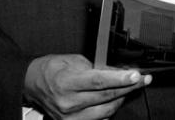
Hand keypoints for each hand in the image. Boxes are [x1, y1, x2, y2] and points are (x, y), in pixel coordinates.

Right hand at [23, 54, 150, 119]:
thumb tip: (118, 72)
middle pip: (106, 97)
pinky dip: (108, 110)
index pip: (98, 81)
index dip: (120, 79)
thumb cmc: (51, 70)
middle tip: (143, 79)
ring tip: (128, 87)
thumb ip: (96, 67)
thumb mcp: (73, 60)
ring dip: (121, 99)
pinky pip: (98, 119)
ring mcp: (69, 117)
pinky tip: (112, 100)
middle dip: (128, 87)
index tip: (136, 75)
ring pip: (106, 111)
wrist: (31, 84)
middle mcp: (68, 102)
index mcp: (67, 82)